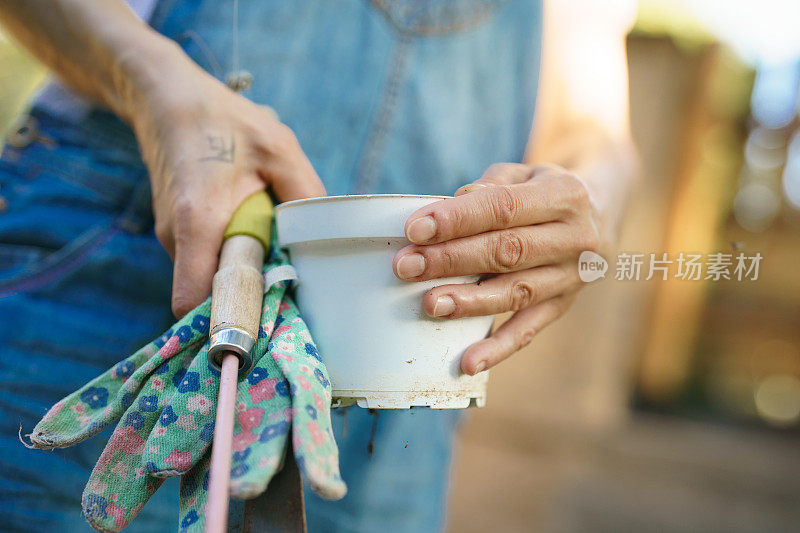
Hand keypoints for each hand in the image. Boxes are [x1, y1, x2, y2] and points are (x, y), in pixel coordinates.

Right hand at [127, 51, 324, 316]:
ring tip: (284, 273)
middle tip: (295, 309)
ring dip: (243, 283)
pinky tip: (261, 249)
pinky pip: (206, 265)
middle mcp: (178, 239)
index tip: (268, 333)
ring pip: (208, 282)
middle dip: (249, 309)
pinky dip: (232, 266)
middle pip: (207, 299)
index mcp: (200, 222)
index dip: (229, 325)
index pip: (196, 302)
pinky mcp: (178, 234)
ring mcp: (172, 239)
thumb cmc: (225, 120)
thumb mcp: (279, 149)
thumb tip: (330, 238)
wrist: (167, 98)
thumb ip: (305, 195)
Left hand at [393, 163, 601, 374]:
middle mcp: (576, 238)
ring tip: (430, 304)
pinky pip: (529, 330)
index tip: (415, 229)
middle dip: (452, 260)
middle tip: (407, 266)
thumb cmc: (545, 190)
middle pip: (507, 251)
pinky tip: (468, 362)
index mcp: (565, 195)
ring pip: (516, 293)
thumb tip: (452, 206)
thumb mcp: (526, 173)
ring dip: (470, 301)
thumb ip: (491, 186)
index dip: (457, 219)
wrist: (602, 212)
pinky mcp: (563, 306)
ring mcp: (572, 277)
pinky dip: (498, 349)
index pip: (504, 208)